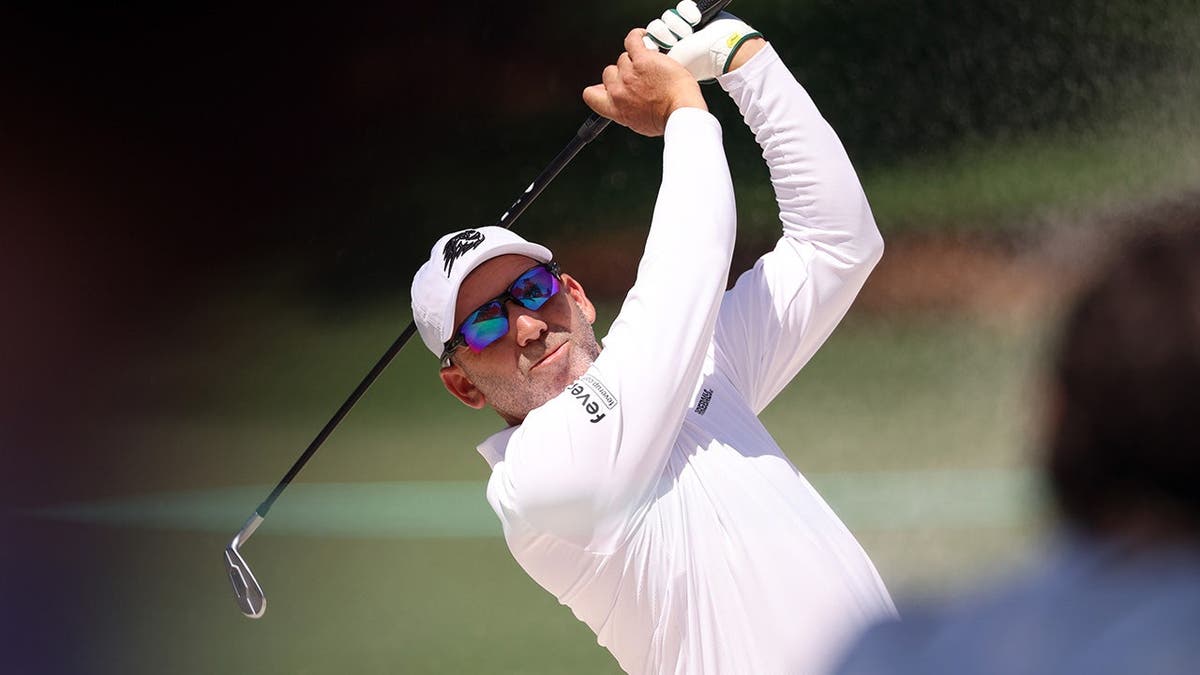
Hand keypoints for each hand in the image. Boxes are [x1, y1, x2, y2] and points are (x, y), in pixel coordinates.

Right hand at [582, 29, 706, 136]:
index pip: (591, 94)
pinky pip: (632, 40)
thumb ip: (624, 111)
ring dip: (636, 59)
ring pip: (624, 58)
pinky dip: (638, 36)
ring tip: (650, 63)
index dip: (600, 87)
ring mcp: (629, 73)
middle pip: (610, 72)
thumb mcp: (639, 123)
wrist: (680, 110)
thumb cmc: (666, 119)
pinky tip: (644, 37)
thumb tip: (620, 104)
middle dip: (623, 73)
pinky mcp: (642, 59)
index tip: (608, 85)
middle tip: (641, 76)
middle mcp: (618, 90)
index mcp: (615, 108)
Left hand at [644, 2, 764, 80]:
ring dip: (679, 25)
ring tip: (690, 34)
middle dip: (666, 34)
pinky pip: (682, 7)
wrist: (726, 49)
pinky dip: (688, 13)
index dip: (652, 41)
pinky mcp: (694, 14)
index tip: (660, 47)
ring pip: (667, 16)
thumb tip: (644, 49)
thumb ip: (656, 61)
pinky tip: (697, 21)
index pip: (647, 41)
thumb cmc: (702, 60)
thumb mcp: (675, 63)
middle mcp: (674, 40)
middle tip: (679, 41)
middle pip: (655, 27)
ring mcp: (684, 27)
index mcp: (667, 54)